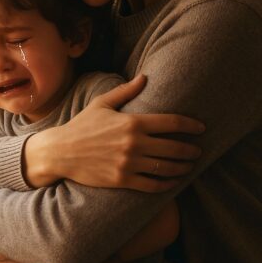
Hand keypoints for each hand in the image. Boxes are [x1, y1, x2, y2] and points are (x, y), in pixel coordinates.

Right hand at [24, 74, 204, 191]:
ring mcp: (129, 163)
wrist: (60, 152)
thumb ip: (126, 91)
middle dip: (191, 150)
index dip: (191, 125)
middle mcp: (134, 143)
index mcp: (132, 122)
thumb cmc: (82, 126)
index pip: (172, 123)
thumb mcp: (102, 104)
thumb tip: (145, 77)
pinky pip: (152, 185)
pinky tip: (173, 182)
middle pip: (174, 147)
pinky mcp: (122, 180)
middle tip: (199, 151)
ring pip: (166, 168)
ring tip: (189, 166)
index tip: (201, 128)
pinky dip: (167, 184)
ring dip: (183, 168)